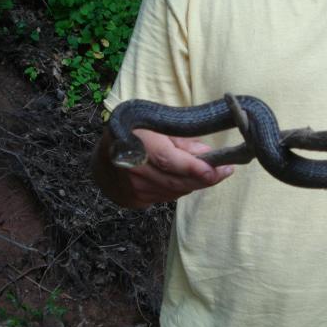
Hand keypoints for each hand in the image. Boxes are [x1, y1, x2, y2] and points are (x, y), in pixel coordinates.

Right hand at [114, 129, 233, 206]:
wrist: (102, 157)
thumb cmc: (134, 133)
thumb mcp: (156, 125)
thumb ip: (182, 140)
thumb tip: (207, 153)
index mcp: (138, 145)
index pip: (170, 161)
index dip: (196, 168)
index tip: (220, 169)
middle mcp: (134, 170)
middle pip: (177, 181)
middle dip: (205, 178)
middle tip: (225, 171)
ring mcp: (134, 188)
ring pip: (175, 191)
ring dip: (192, 183)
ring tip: (202, 171)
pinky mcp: (135, 201)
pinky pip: (166, 197)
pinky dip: (178, 188)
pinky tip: (181, 178)